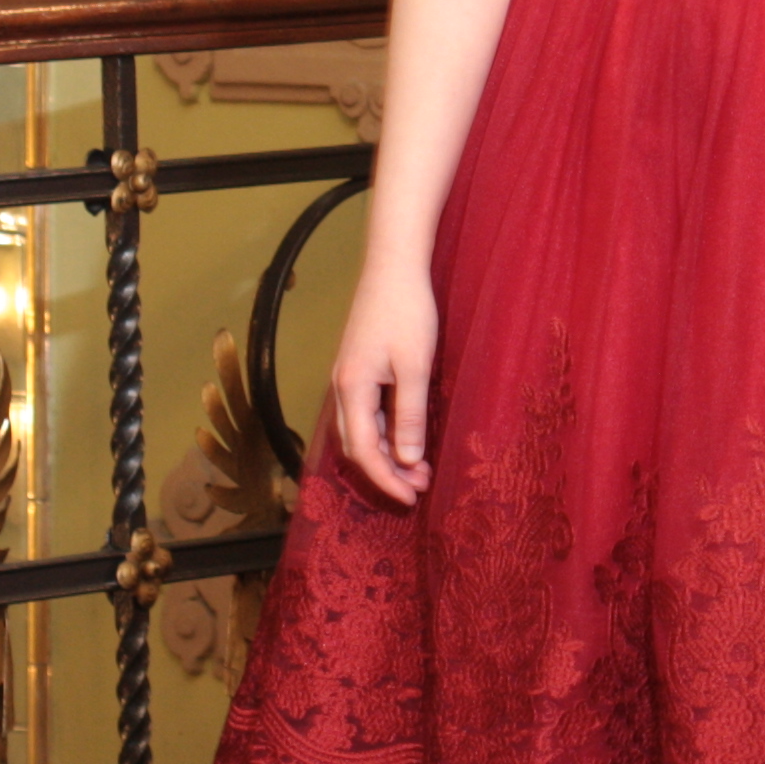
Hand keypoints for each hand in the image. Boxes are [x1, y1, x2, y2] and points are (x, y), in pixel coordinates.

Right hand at [323, 265, 440, 506]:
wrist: (393, 266)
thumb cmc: (405, 311)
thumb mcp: (414, 365)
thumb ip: (409, 415)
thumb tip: (408, 459)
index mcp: (351, 389)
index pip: (363, 452)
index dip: (386, 479)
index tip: (412, 497)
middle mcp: (343, 388)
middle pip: (357, 447)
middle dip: (387, 472)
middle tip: (421, 487)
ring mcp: (349, 378)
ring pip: (361, 431)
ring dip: (387, 453)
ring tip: (420, 468)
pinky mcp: (359, 368)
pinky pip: (367, 413)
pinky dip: (385, 432)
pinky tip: (407, 436)